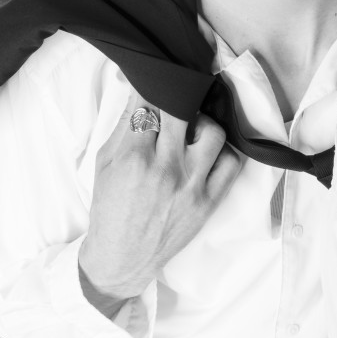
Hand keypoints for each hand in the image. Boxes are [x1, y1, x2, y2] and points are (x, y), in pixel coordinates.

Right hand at [78, 96, 242, 304]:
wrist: (122, 256)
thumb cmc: (110, 208)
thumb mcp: (105, 163)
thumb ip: (124, 126)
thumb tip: (140, 91)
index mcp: (134, 158)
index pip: (150, 103)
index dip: (153, 87)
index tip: (155, 81)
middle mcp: (165, 169)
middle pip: (183, 111)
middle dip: (177, 98)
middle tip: (174, 99)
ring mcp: (191, 186)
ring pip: (213, 131)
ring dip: (202, 122)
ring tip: (191, 128)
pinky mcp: (208, 202)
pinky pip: (231, 163)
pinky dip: (223, 150)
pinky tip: (209, 150)